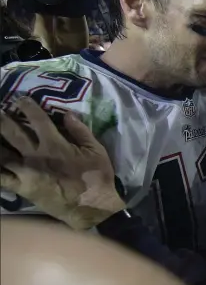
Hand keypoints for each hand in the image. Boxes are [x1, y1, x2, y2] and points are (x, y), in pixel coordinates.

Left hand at [0, 97, 124, 229]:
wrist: (91, 207)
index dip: (27, 107)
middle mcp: (36, 155)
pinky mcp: (22, 188)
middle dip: (3, 120)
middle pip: (13, 133)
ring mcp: (26, 172)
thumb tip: (67, 113)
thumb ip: (80, 130)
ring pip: (3, 153)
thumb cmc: (96, 176)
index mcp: (55, 144)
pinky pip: (2, 178)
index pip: (37, 120)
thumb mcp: (95, 150)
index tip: (20, 99)